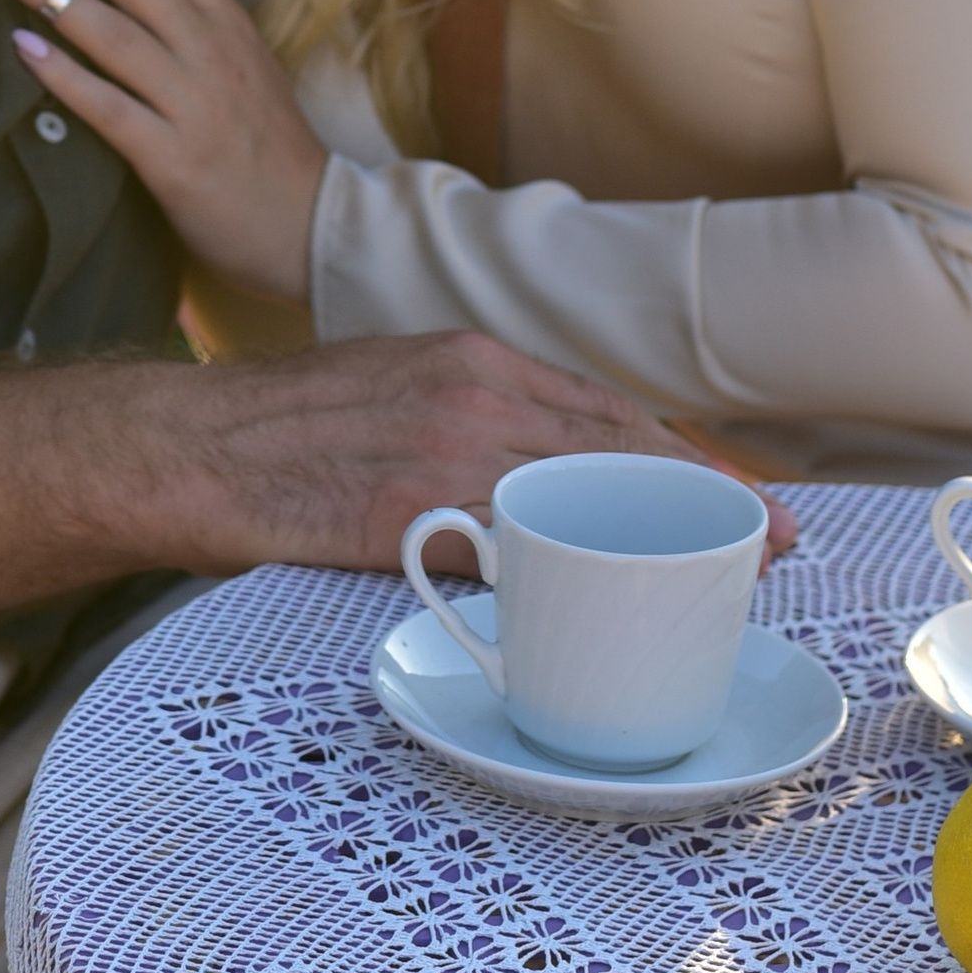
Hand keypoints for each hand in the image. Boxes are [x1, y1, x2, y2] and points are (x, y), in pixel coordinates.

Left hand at [0, 0, 330, 300]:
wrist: (315, 226)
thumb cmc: (270, 148)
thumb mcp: (245, 67)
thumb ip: (198, 28)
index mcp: (227, 25)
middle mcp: (210, 51)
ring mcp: (192, 102)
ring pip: (118, 34)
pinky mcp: (172, 157)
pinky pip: (110, 109)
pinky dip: (66, 78)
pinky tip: (24, 51)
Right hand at [158, 329, 800, 572]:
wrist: (193, 441)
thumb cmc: (292, 422)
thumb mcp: (403, 382)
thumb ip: (478, 412)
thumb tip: (547, 463)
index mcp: (477, 356)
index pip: (614, 409)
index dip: (695, 456)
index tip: (754, 498)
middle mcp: (475, 393)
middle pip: (621, 451)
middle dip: (710, 499)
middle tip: (779, 542)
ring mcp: (443, 455)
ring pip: (581, 502)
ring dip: (656, 546)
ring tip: (719, 582)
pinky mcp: (404, 517)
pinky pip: (502, 556)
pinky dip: (557, 586)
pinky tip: (598, 616)